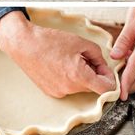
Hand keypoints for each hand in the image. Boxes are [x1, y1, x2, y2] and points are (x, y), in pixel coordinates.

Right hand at [0, 11, 114, 96]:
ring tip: (70, 60)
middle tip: (87, 59)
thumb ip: (98, 56)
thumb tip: (103, 67)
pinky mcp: (51, 92)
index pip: (105, 89)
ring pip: (80, 87)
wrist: (24, 44)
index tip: (107, 73)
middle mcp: (69, 88)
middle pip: (92, 87)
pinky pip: (68, 87)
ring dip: (81, 76)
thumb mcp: (81, 42)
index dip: (110, 80)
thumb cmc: (50, 41)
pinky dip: (70, 79)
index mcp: (79, 76)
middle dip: (94, 75)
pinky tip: (61, 65)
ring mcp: (59, 92)